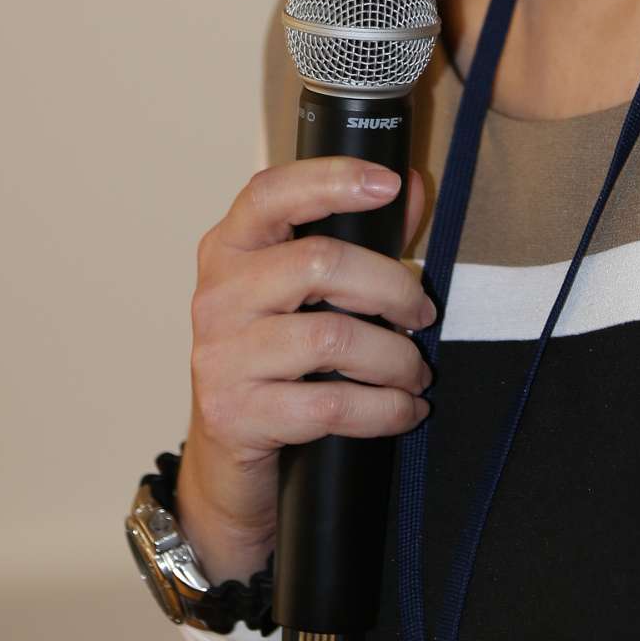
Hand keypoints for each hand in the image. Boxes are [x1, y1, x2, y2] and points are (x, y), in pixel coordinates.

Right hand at [176, 159, 435, 582]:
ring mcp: (221, 356)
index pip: (270, 194)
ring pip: (331, 338)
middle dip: (392, 288)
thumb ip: (359, 239)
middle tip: (422, 314)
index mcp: (230, 250)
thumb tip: (407, 185)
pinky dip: (383, 409)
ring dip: (394, 358)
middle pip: (319, 264)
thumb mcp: (309, 297)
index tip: (386, 185)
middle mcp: (217, 295)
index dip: (331, 180)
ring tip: (415, 372)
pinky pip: (330, 404)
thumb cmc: (277, 364)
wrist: (228, 460)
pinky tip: (403, 410)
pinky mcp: (236, 414)